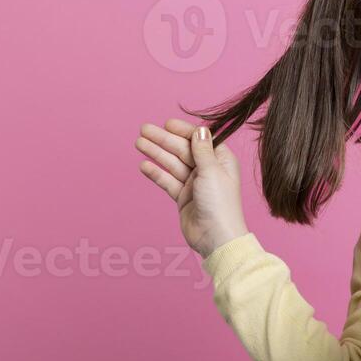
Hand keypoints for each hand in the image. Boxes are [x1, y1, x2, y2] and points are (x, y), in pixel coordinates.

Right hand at [136, 118, 249, 257]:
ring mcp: (194, 184)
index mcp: (221, 160)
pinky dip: (156, 173)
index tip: (167, 123)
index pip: (199, 140)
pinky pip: (167, 181)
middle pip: (182, 150)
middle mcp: (208, 170)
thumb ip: (202, 150)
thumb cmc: (220, 204)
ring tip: (139, 143)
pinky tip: (144, 165)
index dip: (183, 131)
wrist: (215, 237)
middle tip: (143, 130)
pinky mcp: (183, 198)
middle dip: (163, 139)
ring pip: (172, 164)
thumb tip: (201, 129)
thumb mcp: (211, 171)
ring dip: (156, 153)